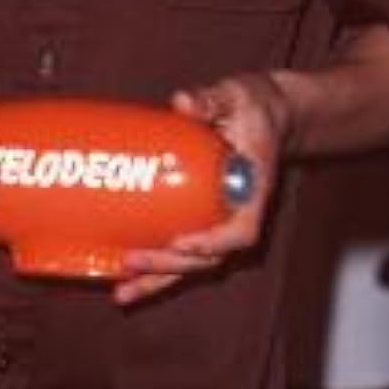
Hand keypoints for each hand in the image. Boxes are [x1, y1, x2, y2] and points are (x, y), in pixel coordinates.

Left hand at [113, 72, 291, 305]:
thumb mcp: (236, 95)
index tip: (182, 241)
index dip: (213, 243)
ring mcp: (221, 222)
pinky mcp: (202, 220)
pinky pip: (182, 251)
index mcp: (253, 189)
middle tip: (131, 261)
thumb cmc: (252, 105)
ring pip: (193, 264)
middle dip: (170, 264)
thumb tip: (183, 102)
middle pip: (209, 257)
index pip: (242, 230)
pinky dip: (157, 268)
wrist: (266, 112)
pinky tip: (125, 275)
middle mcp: (238, 214)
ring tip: (122, 293)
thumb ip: (211, 98)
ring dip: (159, 280)